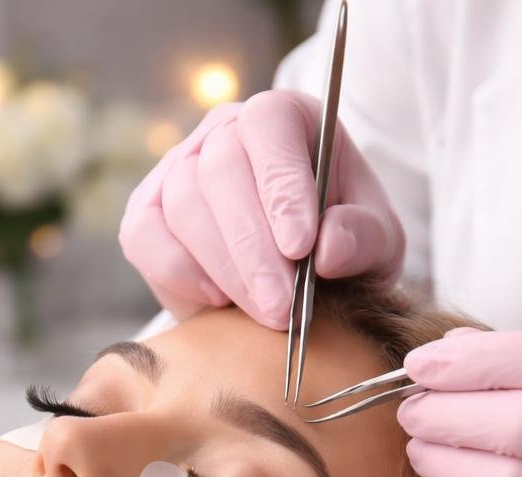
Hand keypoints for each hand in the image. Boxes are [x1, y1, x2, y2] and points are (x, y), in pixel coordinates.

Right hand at [118, 89, 405, 330]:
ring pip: (184, 206)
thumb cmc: (338, 244)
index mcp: (282, 118)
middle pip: (220, 171)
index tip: (301, 248)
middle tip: (283, 307)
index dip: (282, 186)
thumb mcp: (376, 242)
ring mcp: (177, 169)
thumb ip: (364, 237)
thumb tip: (329, 248)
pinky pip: (145, 237)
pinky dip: (180, 273)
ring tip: (267, 313)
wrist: (295, 281)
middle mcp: (223, 132)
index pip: (269, 127)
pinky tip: (218, 301)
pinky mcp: (147, 215)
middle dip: (253, 248)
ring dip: (226, 269)